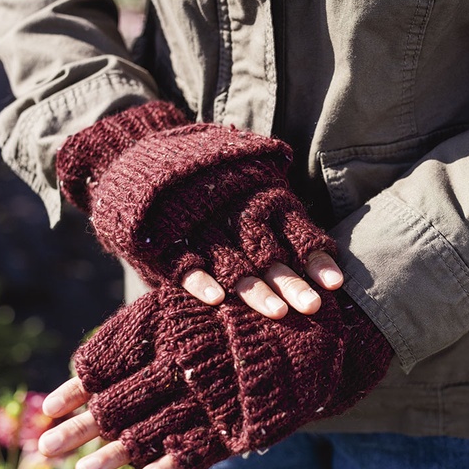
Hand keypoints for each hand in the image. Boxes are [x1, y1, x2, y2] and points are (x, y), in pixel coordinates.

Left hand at [40, 283, 393, 468]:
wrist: (330, 318)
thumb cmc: (260, 303)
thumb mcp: (205, 302)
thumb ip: (166, 322)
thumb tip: (124, 344)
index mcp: (174, 327)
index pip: (112, 360)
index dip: (78, 387)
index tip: (48, 405)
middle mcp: (187, 359)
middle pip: (120, 400)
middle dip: (80, 427)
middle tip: (45, 450)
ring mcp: (214, 391)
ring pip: (152, 429)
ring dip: (115, 453)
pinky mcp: (243, 414)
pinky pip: (201, 445)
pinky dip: (173, 462)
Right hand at [56, 102, 338, 298]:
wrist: (132, 154)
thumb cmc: (203, 181)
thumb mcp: (244, 181)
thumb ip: (275, 210)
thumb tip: (318, 253)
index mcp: (255, 193)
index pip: (293, 227)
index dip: (314, 255)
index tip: (336, 283)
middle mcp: (230, 206)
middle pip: (266, 249)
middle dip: (291, 280)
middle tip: (314, 308)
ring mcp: (195, 221)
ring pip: (229, 258)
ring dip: (252, 287)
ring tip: (276, 313)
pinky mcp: (162, 237)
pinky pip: (182, 260)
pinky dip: (199, 278)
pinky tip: (216, 300)